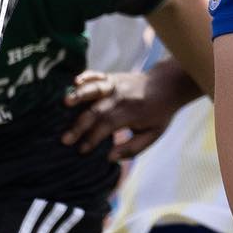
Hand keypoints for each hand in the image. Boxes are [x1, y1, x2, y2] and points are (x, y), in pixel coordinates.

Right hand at [60, 68, 191, 159]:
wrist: (167, 84)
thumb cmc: (159, 114)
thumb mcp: (152, 135)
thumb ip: (132, 149)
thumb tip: (109, 157)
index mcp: (131, 113)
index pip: (107, 126)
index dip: (93, 139)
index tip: (81, 150)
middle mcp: (121, 97)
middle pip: (97, 111)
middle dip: (79, 126)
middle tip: (64, 139)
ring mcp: (116, 84)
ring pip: (95, 89)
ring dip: (80, 95)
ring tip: (65, 103)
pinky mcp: (113, 76)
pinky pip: (98, 75)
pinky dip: (86, 77)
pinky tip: (75, 82)